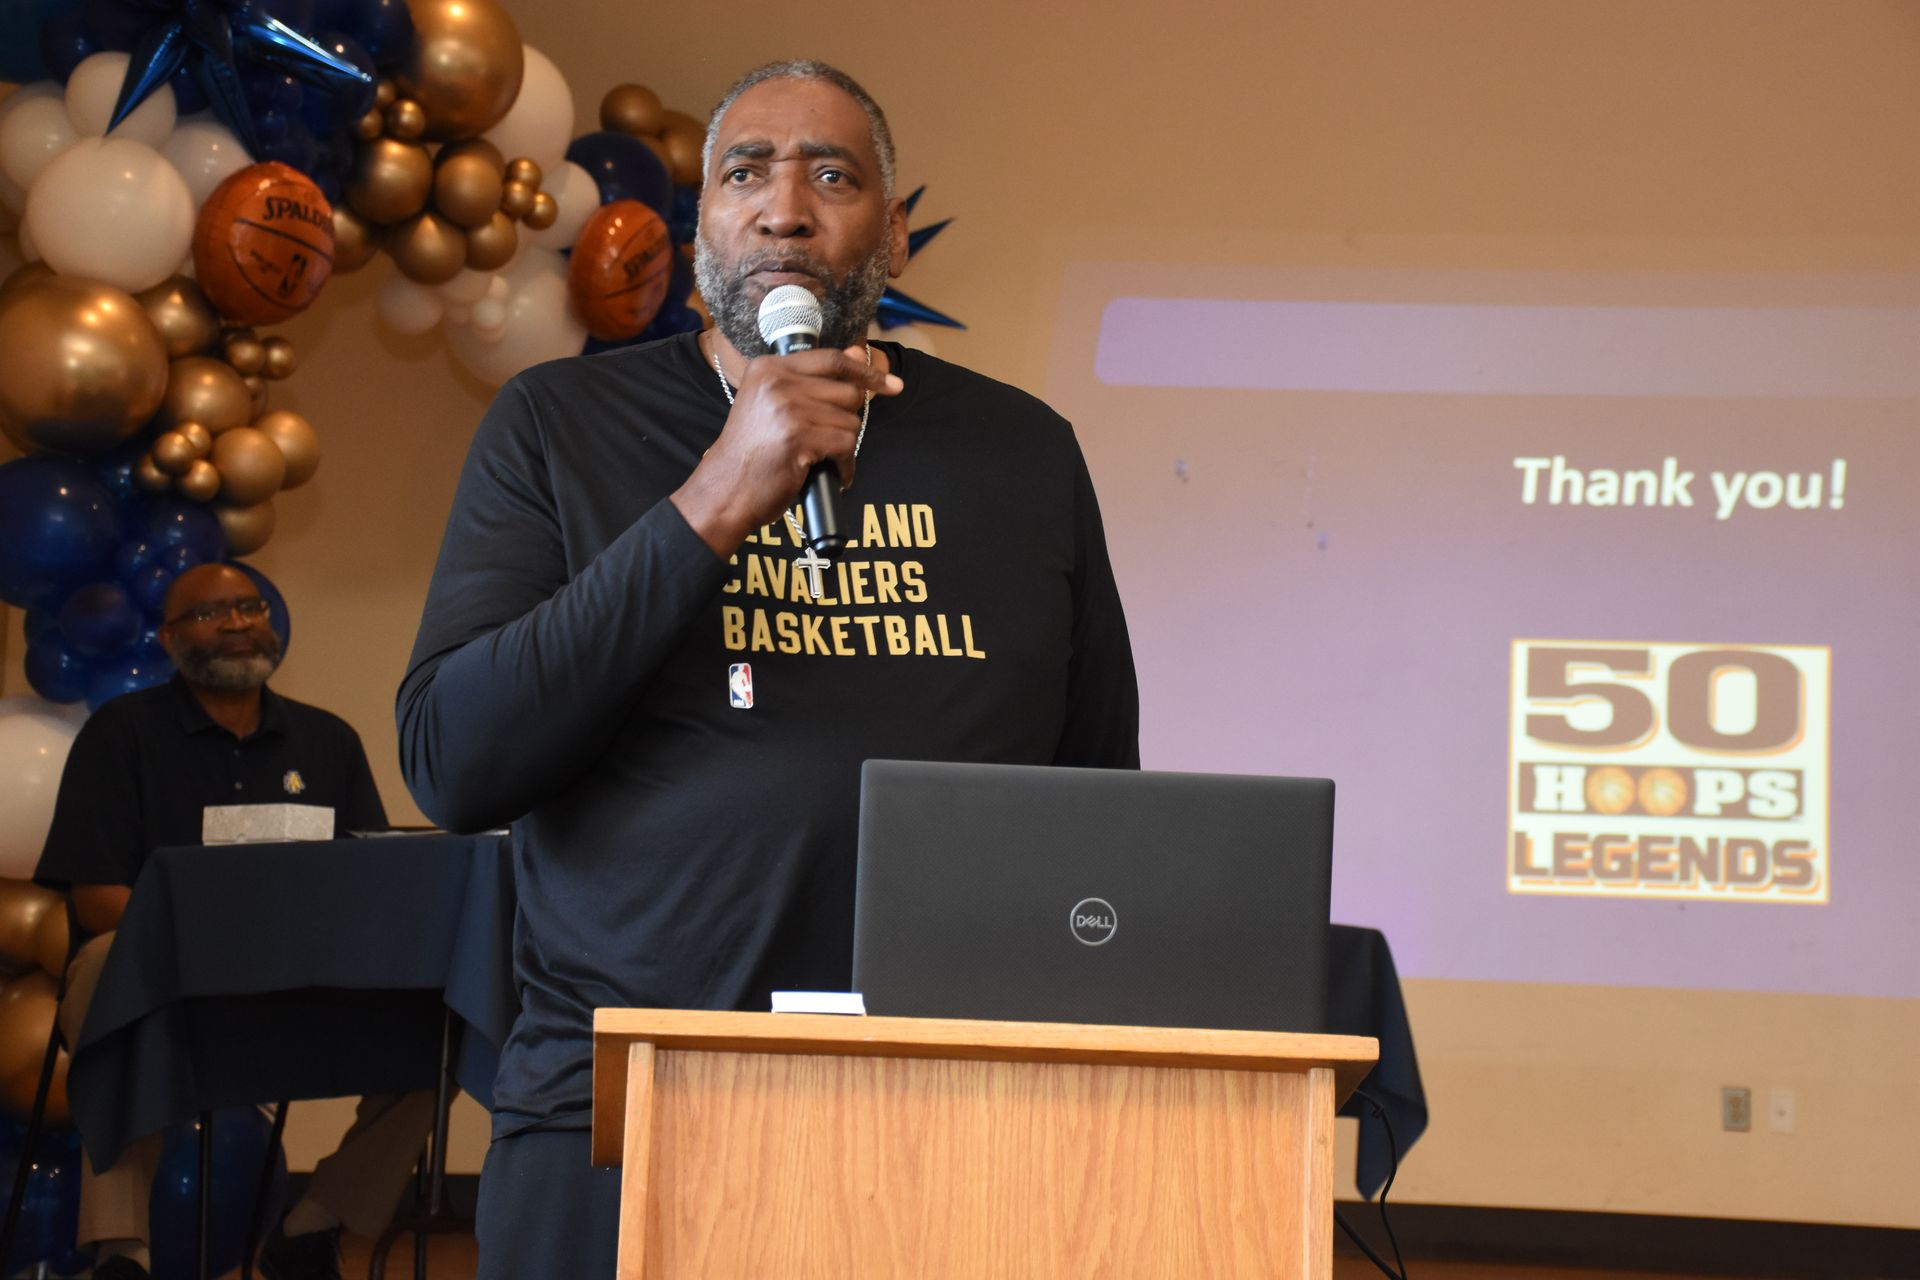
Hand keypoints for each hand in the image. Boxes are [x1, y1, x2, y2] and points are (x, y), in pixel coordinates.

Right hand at [674, 345, 902, 556]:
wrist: (725, 490)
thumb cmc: (751, 452)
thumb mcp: (773, 405)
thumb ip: (812, 380)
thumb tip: (855, 353)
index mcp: (769, 367)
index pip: (831, 359)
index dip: (865, 371)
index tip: (890, 383)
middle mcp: (777, 381)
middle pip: (846, 392)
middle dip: (846, 419)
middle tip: (827, 439)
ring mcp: (788, 408)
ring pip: (849, 421)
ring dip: (843, 445)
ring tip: (821, 458)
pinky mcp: (798, 436)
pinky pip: (846, 445)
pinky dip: (845, 465)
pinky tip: (831, 473)